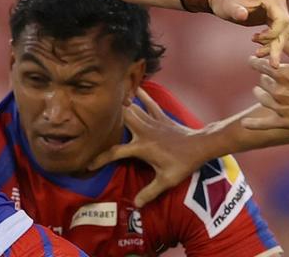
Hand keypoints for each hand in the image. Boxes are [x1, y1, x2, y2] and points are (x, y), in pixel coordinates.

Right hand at [86, 87, 205, 207]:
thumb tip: (136, 204)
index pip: (115, 152)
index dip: (100, 159)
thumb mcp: (166, 181)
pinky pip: (149, 102)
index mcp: (142, 147)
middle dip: (106, 115)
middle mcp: (144, 131)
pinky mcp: (160, 116)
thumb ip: (150, 192)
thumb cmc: (183, 164)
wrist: (201, 146)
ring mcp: (152, 121)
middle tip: (91, 113)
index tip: (87, 164)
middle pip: (120, 118)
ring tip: (106, 97)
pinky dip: (141, 94)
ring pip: (132, 108)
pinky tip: (133, 85)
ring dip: (120, 104)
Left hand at [208, 0, 288, 66]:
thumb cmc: (225, 0)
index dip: (273, 34)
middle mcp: (279, 3)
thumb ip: (235, 10)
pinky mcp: (274, 17)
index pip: (282, 20)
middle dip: (278, 46)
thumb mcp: (228, 5)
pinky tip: (260, 49)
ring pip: (284, 33)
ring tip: (258, 54)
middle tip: (273, 65)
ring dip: (274, 46)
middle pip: (286, 28)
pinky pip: (278, 32)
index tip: (255, 40)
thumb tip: (242, 15)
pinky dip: (271, 42)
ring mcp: (278, 10)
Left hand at [243, 41, 288, 129]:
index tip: (252, 60)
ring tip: (258, 91)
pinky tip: (244, 123)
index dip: (254, 62)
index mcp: (281, 74)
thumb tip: (275, 36)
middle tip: (266, 77)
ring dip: (259, 94)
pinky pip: (264, 124)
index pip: (259, 65)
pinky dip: (253, 124)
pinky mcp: (286, 122)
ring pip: (262, 98)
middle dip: (263, 78)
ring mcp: (281, 108)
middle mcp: (278, 91)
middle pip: (262, 82)